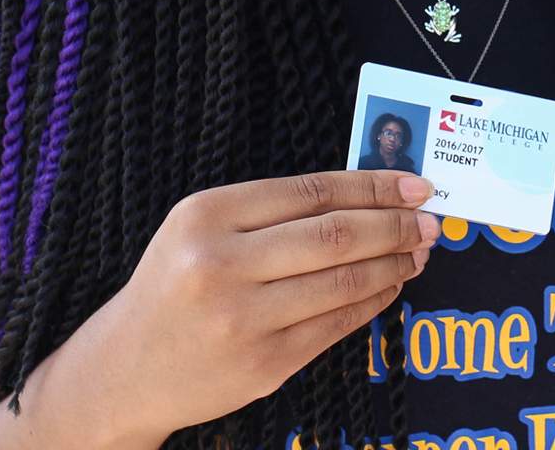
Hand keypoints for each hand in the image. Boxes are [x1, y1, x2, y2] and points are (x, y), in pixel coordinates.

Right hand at [76, 170, 437, 440]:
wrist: (125, 369)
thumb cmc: (174, 286)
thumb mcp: (201, 229)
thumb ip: (273, 210)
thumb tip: (367, 194)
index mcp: (205, 216)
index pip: (311, 191)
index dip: (372, 186)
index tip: (414, 185)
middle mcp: (220, 265)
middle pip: (335, 235)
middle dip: (394, 225)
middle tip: (429, 219)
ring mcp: (244, 319)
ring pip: (344, 281)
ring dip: (394, 263)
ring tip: (418, 250)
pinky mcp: (265, 364)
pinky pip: (338, 323)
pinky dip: (375, 300)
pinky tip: (391, 285)